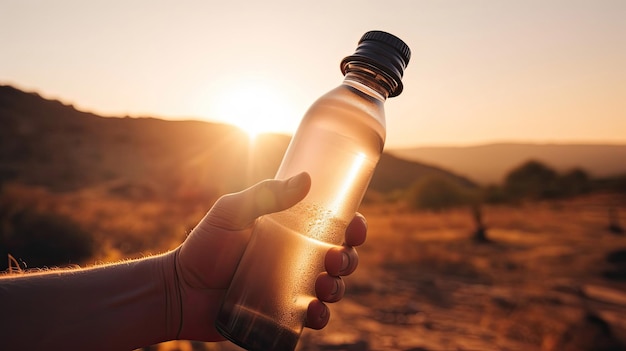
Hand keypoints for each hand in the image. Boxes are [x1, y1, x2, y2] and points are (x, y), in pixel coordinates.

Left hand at [171, 172, 366, 340]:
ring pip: (331, 287)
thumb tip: (306, 179)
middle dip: (348, 259)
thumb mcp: (232, 213)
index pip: (330, 227)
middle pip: (338, 257)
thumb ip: (264, 195)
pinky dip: (320, 316)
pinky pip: (311, 317)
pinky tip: (314, 312)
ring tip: (324, 286)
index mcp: (289, 232)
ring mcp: (290, 287)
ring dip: (338, 287)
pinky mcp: (281, 314)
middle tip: (335, 259)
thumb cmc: (204, 246)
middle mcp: (295, 259)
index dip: (352, 227)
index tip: (356, 226)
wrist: (179, 290)